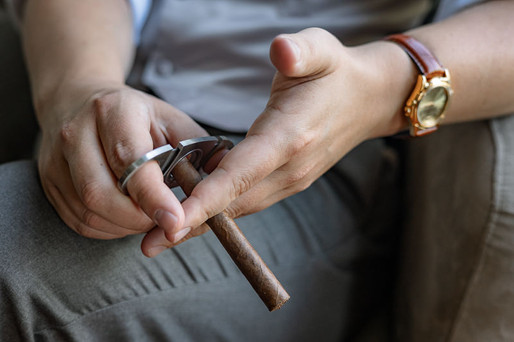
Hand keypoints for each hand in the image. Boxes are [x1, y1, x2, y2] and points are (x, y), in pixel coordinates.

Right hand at [37, 84, 207, 252]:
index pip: (130, 159)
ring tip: (148, 214)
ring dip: (125, 225)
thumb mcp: (172, 120)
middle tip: (165, 219)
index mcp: (113, 111)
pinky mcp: (48, 182)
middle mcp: (76, 133)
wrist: (78, 101)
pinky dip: (109, 228)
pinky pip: (79, 220)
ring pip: (88, 212)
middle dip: (138, 218)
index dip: (153, 195)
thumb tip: (226, 181)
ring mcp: (55, 159)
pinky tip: (126, 215)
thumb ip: (198, 149)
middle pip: (100, 193)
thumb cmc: (135, 115)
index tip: (175, 220)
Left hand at [142, 27, 412, 254]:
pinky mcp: (287, 182)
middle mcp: (290, 168)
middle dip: (192, 224)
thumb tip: (281, 50)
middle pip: (234, 203)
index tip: (174, 221)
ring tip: (159, 238)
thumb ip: (301, 51)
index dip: (207, 198)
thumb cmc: (336, 73)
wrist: (367, 100)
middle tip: (149, 244)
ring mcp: (290, 179)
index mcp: (291, 136)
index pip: (242, 172)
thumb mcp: (321, 50)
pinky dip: (219, 212)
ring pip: (240, 208)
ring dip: (202, 224)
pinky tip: (192, 217)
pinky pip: (247, 201)